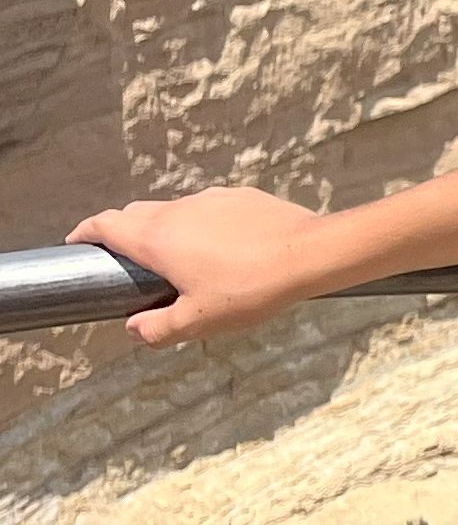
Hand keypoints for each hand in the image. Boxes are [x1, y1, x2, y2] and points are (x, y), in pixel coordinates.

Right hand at [66, 188, 339, 346]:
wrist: (311, 252)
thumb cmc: (251, 288)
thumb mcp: (198, 322)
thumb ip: (157, 328)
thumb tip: (133, 328)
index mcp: (157, 238)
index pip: (105, 225)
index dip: (85, 233)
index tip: (77, 245)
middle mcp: (178, 210)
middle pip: (134, 214)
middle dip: (120, 232)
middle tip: (121, 258)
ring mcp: (210, 199)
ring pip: (173, 210)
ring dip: (164, 230)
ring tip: (175, 260)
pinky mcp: (241, 196)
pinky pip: (208, 209)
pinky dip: (200, 225)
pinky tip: (219, 249)